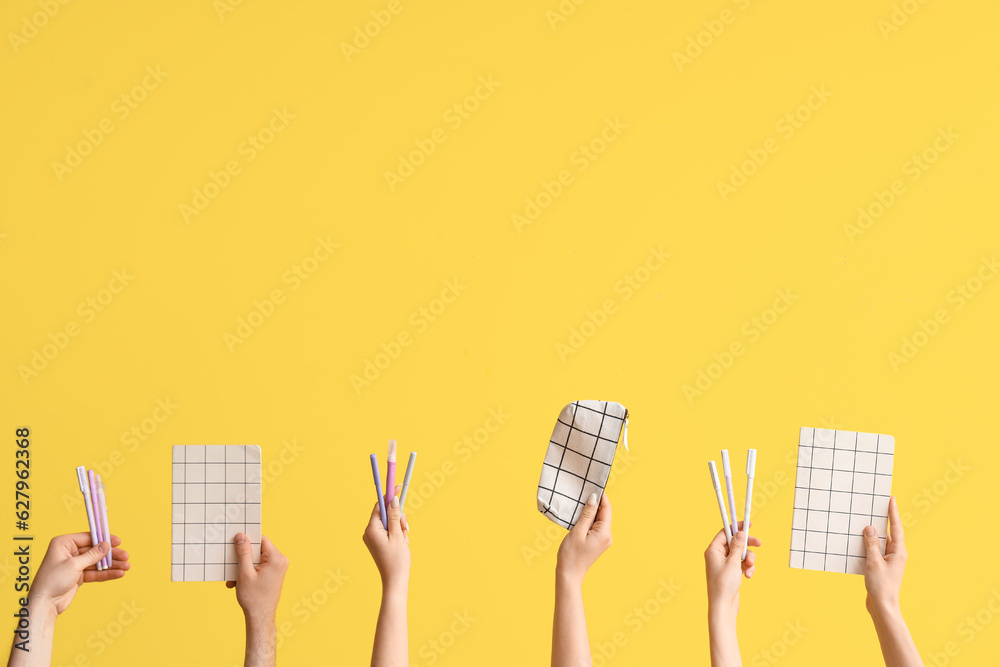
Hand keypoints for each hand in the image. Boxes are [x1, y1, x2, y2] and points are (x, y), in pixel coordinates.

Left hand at [30, 533, 129, 615]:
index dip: (104, 539)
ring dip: (112, 565)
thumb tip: (106, 545)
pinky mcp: (78, 576)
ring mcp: (74, 565)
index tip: (118, 541)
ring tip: (126, 566)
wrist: (44, 604)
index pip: (88, 537)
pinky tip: (118, 573)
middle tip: (125, 556)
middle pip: (95, 550)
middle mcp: (68, 552)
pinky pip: (95, 573)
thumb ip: (92, 555)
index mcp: (63, 544)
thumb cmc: (52, 581)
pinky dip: (106, 574)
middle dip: (111, 555)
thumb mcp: (74, 565)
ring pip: (97, 562)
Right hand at [227, 534, 288, 624]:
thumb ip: (243, 552)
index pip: (261, 540)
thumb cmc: (253, 598)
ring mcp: (278, 568)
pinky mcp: (274, 574)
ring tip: (234, 580)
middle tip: (232, 567)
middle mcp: (281, 561)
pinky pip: (259, 567)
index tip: (234, 545)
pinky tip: (238, 583)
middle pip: (258, 550)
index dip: (247, 541)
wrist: (261, 618)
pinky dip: (248, 573)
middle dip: (242, 559)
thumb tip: (241, 536)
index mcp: (276, 558)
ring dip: (243, 568)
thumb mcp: (244, 573)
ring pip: (256, 560)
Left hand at [363, 485, 409, 588]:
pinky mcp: (377, 542)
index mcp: (371, 529)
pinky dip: (396, 532)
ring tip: (404, 539)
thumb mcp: (397, 535)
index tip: (398, 486)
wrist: (395, 580)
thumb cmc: (397, 560)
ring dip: (399, 526)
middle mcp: (369, 532)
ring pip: (388, 521)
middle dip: (397, 517)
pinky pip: (388, 530)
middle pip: (385, 513)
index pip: (379, 505)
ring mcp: (372, 537)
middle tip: (405, 528)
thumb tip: (392, 499)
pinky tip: (402, 543)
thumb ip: (394, 516)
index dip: (390, 496)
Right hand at [556, 492, 611, 584]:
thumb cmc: (571, 554)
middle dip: (595, 502)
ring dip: (590, 511)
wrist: (569, 575)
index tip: (594, 485)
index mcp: (605, 532)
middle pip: (604, 513)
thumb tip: (594, 498)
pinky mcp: (597, 542)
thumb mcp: (578, 531)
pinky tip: (579, 516)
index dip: (602, 496)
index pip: (607, 508)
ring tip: (579, 502)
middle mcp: (607, 536)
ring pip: (599, 519)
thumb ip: (587, 514)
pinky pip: (595, 526)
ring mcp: (603, 540)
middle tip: (584, 491)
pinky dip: (588, 519)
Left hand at [704, 521, 760, 616]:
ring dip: (749, 559)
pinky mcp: (731, 572)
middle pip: (735, 543)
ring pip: (741, 554)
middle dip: (747, 545)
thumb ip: (737, 546)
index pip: (725, 532)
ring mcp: (724, 564)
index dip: (736, 527)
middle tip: (759, 544)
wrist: (723, 606)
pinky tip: (748, 576)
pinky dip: (747, 568)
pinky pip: (741, 564)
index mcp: (713, 550)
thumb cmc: (724, 584)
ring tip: (750, 568)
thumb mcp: (733, 562)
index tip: (748, 524)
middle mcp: (717, 555)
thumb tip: (740, 532)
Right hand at [864, 496, 905, 616]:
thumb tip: (870, 528)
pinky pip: (875, 550)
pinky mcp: (882, 567)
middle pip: (889, 532)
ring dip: (873, 533)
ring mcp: (889, 561)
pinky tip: (859, 541)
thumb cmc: (881, 586)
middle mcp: (896, 554)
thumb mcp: (874, 562)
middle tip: (877, 505)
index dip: (893, 512)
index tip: (891, 499)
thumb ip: (871, 544)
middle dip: (883, 520)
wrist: (882, 606)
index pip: (895, 527)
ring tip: (865, 520)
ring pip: (881, 542)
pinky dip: (868, 544)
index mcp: (898, 552)